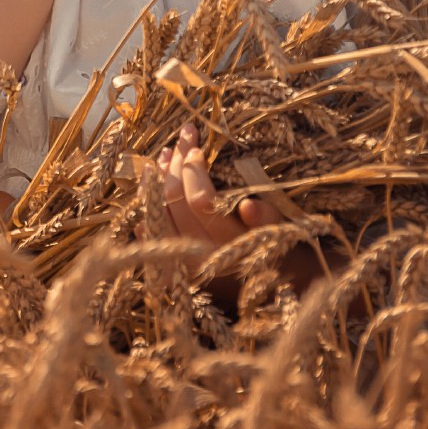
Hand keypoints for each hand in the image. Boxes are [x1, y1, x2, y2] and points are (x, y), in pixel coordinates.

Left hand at [154, 123, 327, 300]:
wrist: (271, 289)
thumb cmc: (278, 249)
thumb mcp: (280, 231)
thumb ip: (266, 219)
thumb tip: (248, 207)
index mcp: (228, 244)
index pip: (200, 201)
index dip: (195, 170)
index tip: (198, 147)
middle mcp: (200, 256)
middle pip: (175, 201)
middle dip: (177, 164)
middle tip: (182, 139)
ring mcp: (181, 264)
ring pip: (156, 213)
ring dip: (157, 181)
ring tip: (164, 155)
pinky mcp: (172, 269)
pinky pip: (149, 234)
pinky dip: (147, 207)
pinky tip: (149, 187)